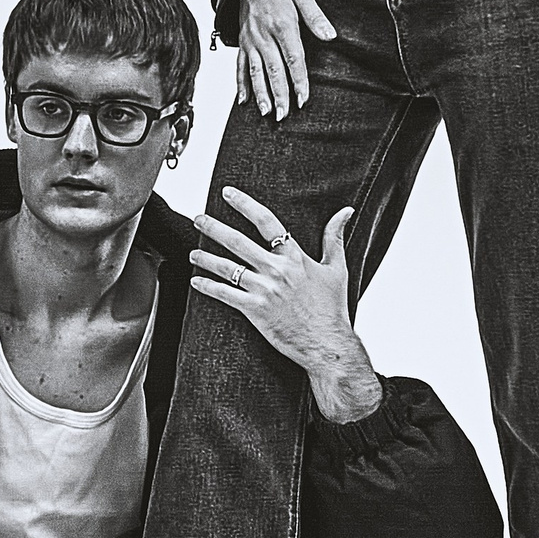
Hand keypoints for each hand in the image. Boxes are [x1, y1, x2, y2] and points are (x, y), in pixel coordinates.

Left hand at [189, 187, 384, 422]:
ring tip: (193, 253)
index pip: (266, 221)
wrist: (327, 343)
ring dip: (205, 258)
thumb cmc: (332, 308)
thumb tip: (345, 211)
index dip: (244, 204)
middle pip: (238, 241)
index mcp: (294, 257)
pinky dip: (208, 287)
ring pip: (227, 267)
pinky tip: (196, 281)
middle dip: (214, 227)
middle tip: (199, 218)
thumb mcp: (337, 269)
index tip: (228, 194)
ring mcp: (264, 290)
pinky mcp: (255, 310)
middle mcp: (277, 270)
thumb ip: (335, 237)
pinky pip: (225, 294)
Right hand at [237, 0, 335, 119]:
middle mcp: (264, 36)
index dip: (299, 81)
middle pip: (274, 70)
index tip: (303, 99)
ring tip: (266, 112)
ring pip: (255, 72)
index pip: (293, 59)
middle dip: (279, 95)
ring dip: (260, 93)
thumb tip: (330, 35)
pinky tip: (244, 100)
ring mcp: (251, 41)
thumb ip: (315, 17)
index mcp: (282, 25)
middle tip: (283, 115)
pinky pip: (240, 65)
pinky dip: (240, 84)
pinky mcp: (242, 42)